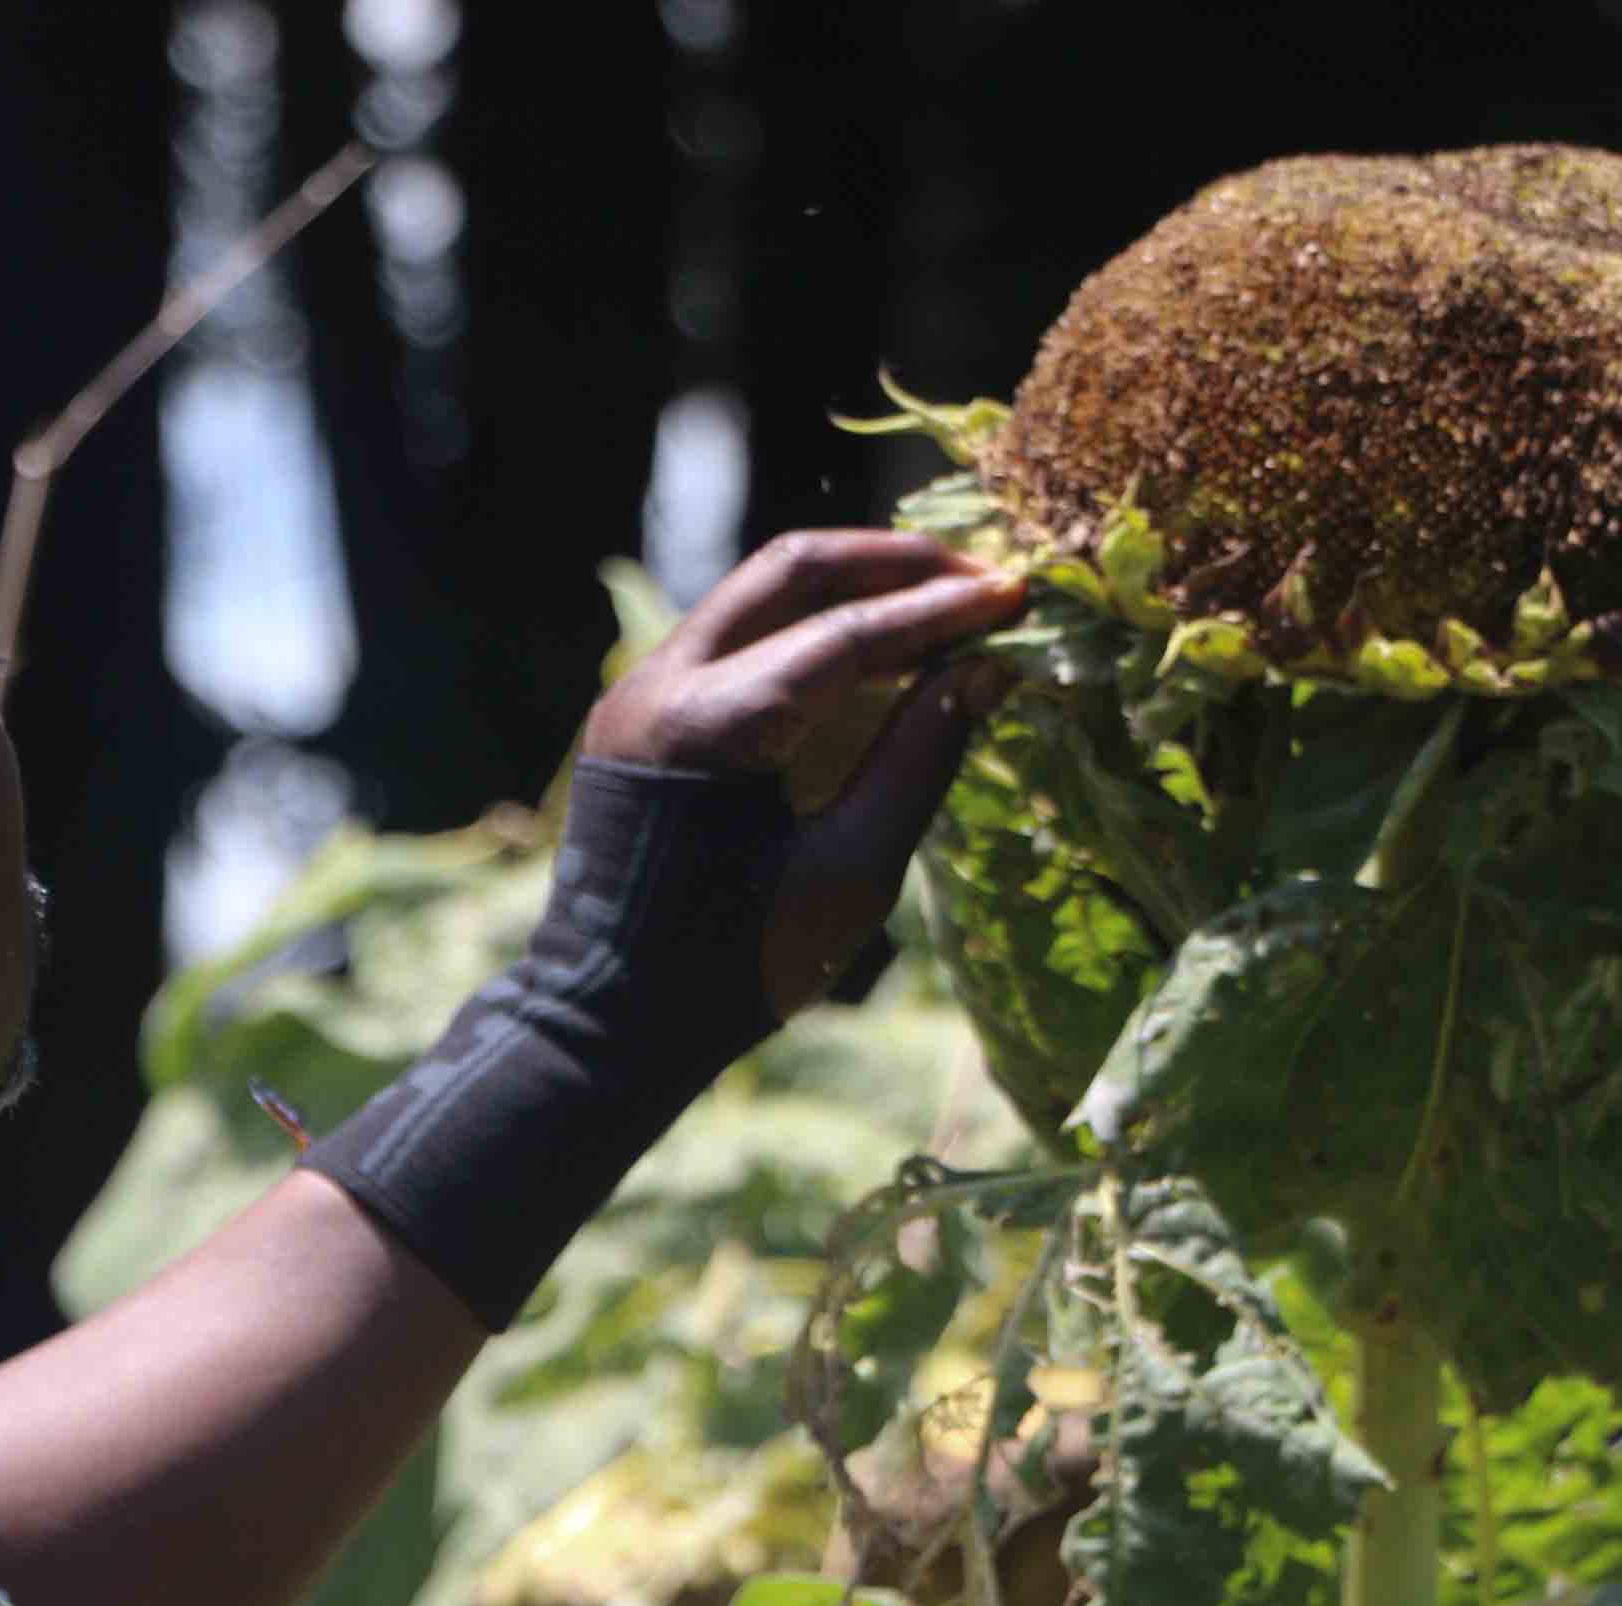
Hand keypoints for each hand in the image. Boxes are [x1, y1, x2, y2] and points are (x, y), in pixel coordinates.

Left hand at [579, 530, 1024, 1016]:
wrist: (603, 1024)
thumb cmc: (732, 973)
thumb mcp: (848, 875)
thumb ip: (918, 762)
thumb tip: (986, 669)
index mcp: (707, 728)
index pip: (846, 634)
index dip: (940, 612)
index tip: (1018, 596)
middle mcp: (658, 685)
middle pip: (791, 571)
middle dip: (894, 564)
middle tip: (983, 579)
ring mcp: (638, 691)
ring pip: (759, 593)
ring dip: (853, 586)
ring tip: (946, 602)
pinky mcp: (638, 712)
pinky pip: (735, 637)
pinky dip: (810, 626)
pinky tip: (880, 647)